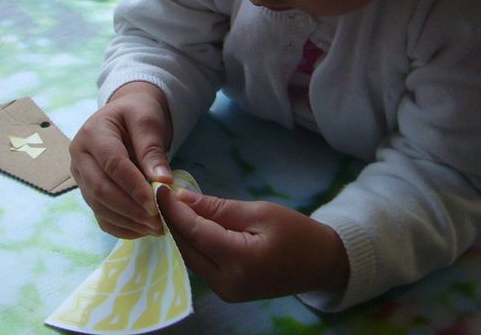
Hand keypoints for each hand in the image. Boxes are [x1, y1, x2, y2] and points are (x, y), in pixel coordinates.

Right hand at [70, 82, 173, 238]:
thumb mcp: (148, 120)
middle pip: (100, 189)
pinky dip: (121, 227)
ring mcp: (80, 176)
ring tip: (155, 227)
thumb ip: (152, 149)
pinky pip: (100, 215)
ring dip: (127, 221)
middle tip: (158, 221)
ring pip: (99, 206)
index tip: (156, 203)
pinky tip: (142, 230)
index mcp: (92, 133)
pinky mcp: (87, 191)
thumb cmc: (138, 113)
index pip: (112, 164)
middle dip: (130, 208)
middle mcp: (79, 156)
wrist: (127, 114)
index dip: (133, 186)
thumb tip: (162, 181)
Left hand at [157, 188, 349, 301]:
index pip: (193, 232)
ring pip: (190, 258)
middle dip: (171, 221)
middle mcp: (226, 283)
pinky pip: (200, 265)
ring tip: (172, 205)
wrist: (322, 264)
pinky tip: (188, 224)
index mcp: (238, 261)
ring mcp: (226, 292)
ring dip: (180, 233)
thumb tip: (183, 198)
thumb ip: (218, 209)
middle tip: (161, 194)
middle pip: (186, 248)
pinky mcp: (227, 291)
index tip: (159, 188)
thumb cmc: (297, 233)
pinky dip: (192, 244)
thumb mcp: (259, 212)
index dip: (173, 210)